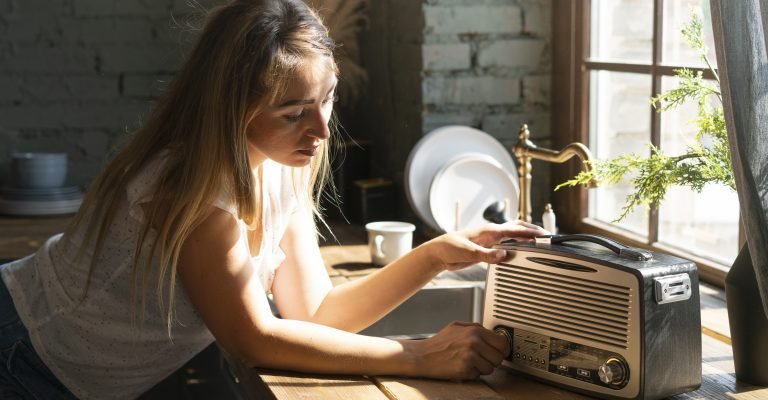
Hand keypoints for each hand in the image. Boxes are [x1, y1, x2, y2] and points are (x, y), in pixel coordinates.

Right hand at [403, 321, 509, 380]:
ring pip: (491, 368)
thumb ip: (476, 328)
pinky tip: (462, 366)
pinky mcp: (465, 369)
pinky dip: (472, 373)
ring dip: (482, 368)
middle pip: (499, 357)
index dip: (502, 349)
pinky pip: (479, 375)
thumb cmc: (439, 342)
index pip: (502, 342)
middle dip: (492, 360)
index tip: (498, 351)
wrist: (423, 355)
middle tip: (482, 358)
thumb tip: (494, 334)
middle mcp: (474, 342)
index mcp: (475, 330)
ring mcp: (470, 356)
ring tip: (470, 362)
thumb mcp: (458, 327)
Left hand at [424, 220, 546, 270]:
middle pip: (516, 228)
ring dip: (525, 236)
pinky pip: (506, 244)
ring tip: (538, 241)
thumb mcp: (467, 252)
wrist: (438, 254)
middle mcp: (491, 233)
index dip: (530, 232)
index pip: (514, 229)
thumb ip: (486, 255)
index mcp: (488, 231)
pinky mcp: (486, 248)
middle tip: (546, 236)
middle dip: (531, 230)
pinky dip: (516, 245)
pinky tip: (521, 250)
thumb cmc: (449, 248)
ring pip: (512, 235)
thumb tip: (503, 255)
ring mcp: (489, 240)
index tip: (543, 235)